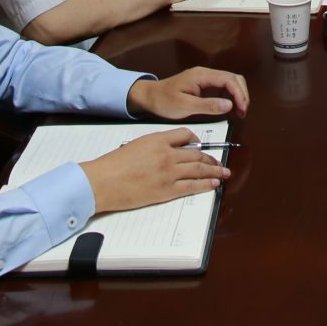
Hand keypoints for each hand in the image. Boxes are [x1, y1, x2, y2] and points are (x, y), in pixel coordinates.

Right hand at [80, 127, 229, 214]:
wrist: (103, 181)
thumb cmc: (113, 164)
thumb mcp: (135, 145)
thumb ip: (154, 145)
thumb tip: (168, 150)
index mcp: (157, 139)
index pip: (185, 135)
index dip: (196, 140)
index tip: (201, 145)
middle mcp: (167, 154)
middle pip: (196, 153)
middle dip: (210, 158)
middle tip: (219, 162)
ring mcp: (168, 173)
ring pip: (198, 169)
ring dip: (214, 171)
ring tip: (223, 173)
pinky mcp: (167, 190)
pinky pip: (192, 186)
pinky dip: (205, 185)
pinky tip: (213, 184)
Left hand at [129, 66, 249, 119]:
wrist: (149, 97)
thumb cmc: (163, 100)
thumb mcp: (184, 106)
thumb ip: (208, 105)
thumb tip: (229, 105)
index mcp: (201, 75)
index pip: (229, 80)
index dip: (239, 94)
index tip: (242, 108)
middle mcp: (206, 74)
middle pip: (234, 79)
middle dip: (242, 94)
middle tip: (243, 111)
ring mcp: (206, 78)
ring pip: (230, 82)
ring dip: (238, 96)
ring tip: (239, 112)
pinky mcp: (205, 85)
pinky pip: (223, 88)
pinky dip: (230, 97)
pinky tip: (230, 108)